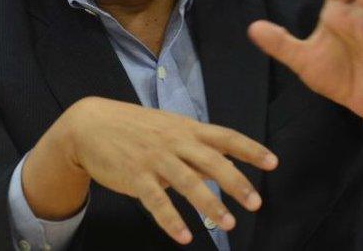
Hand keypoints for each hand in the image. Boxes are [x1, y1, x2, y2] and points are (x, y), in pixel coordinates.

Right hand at [25, 96, 277, 244]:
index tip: (273, 162)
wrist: (89, 126)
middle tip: (256, 202)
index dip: (250, 149)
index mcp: (185, 129)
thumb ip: (195, 146)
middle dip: (236, 182)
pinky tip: (184, 237)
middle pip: (212, 162)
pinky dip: (171, 220)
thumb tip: (224, 163)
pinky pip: (156, 202)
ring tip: (228, 224)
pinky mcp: (135, 176)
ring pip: (188, 183)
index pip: (225, 137)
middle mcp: (174, 142)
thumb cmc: (134, 128)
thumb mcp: (168, 128)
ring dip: (210, 205)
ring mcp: (154, 159)